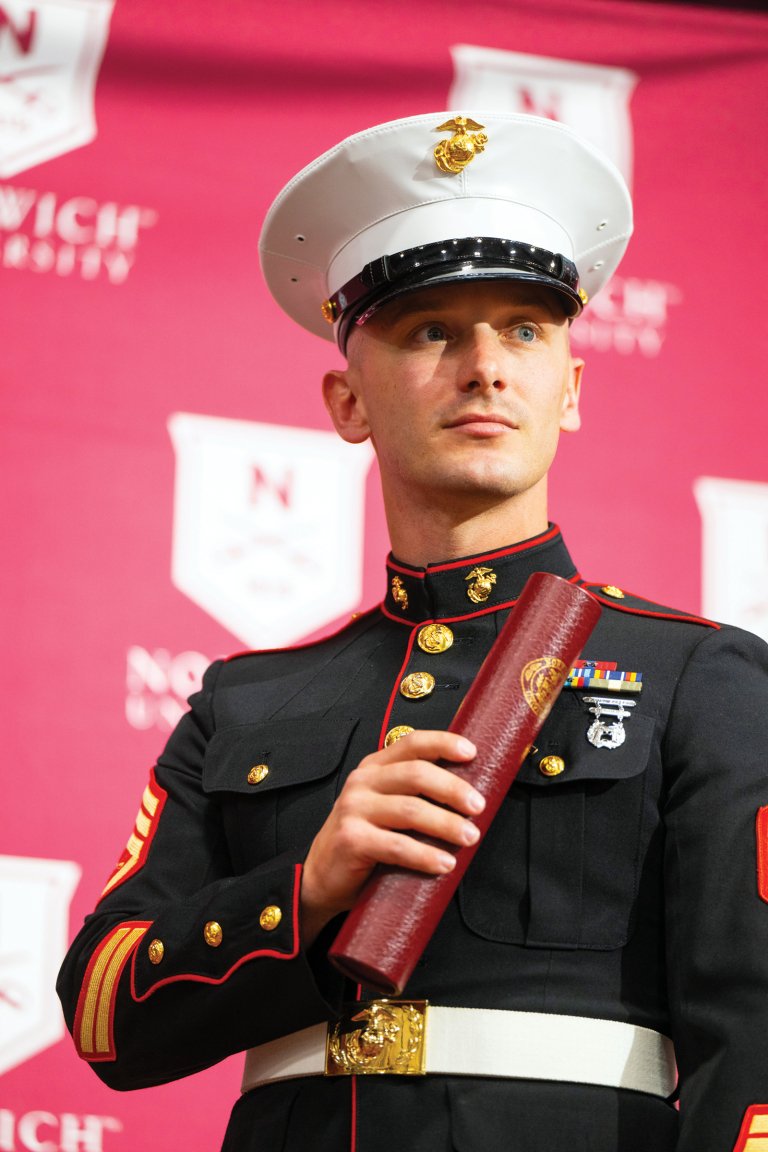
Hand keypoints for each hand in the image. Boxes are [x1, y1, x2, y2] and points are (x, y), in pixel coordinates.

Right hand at [300, 730, 483, 944]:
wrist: (323, 876)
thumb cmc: (365, 840)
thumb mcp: (386, 806)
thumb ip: (414, 793)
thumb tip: (468, 794)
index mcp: (374, 768)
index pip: (412, 743)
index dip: (443, 743)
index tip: (472, 752)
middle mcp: (362, 782)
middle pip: (416, 774)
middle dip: (453, 789)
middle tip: (478, 807)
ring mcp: (354, 809)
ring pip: (410, 810)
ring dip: (446, 824)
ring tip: (470, 837)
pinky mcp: (351, 840)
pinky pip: (397, 846)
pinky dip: (425, 855)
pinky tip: (444, 863)